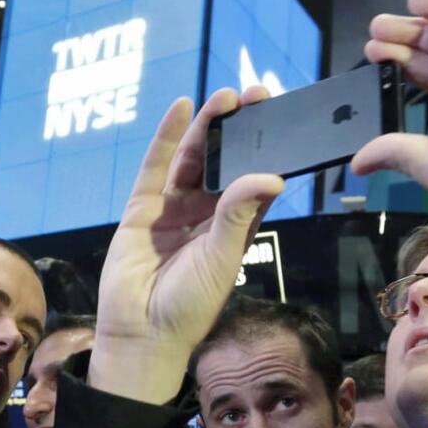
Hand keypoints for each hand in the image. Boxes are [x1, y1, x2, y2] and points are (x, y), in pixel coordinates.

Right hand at [89, 87, 283, 403]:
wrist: (142, 333)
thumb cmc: (189, 305)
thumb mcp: (222, 257)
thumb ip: (239, 214)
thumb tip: (272, 177)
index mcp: (235, 228)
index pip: (256, 180)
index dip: (269, 150)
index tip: (285, 119)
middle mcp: (206, 214)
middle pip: (225, 161)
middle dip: (240, 128)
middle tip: (258, 95)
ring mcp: (173, 208)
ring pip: (194, 158)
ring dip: (209, 126)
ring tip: (226, 96)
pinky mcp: (142, 208)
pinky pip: (156, 166)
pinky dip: (167, 136)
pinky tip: (182, 107)